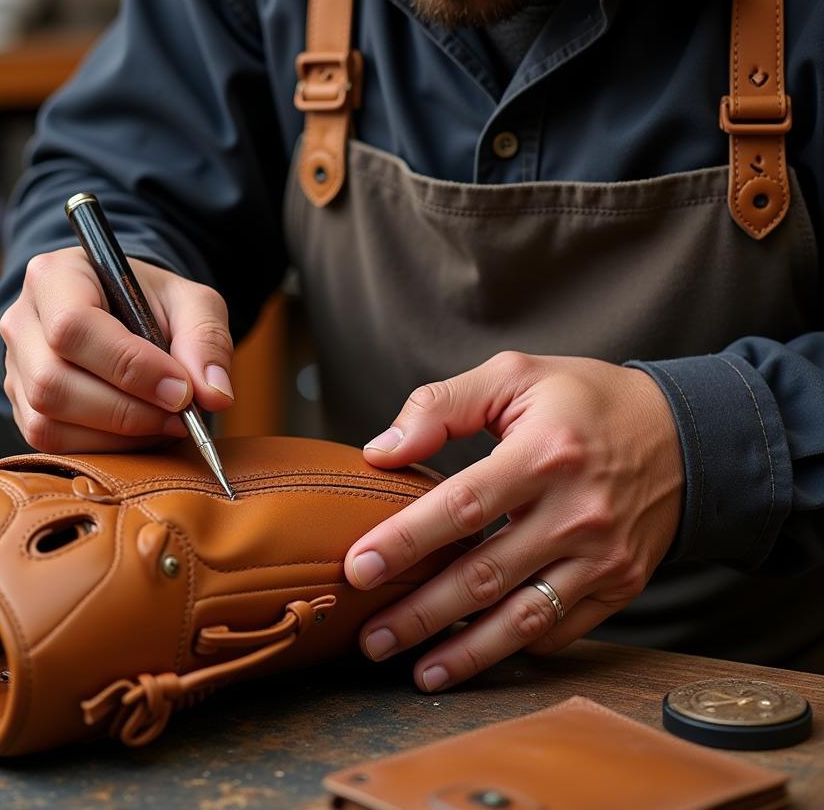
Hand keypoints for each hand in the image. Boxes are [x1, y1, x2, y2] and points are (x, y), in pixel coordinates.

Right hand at [0, 248, 233, 451]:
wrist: (125, 313)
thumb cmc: (152, 303)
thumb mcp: (191, 302)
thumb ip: (206, 339)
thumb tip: (214, 395)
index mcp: (56, 276)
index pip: (73, 326)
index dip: (129, 367)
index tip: (181, 390)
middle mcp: (22, 320)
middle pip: (53, 381)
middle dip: (126, 410)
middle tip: (180, 416)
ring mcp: (14, 367)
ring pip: (47, 420)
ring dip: (116, 435)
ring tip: (165, 424)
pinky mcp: (21, 406)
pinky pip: (49, 443)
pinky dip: (102, 448)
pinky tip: (140, 432)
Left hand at [344, 351, 682, 690]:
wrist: (689, 436)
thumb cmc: (586, 400)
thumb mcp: (516, 376)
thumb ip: (443, 406)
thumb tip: (381, 451)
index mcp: (545, 452)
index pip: (461, 505)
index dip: (405, 540)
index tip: (358, 567)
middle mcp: (578, 511)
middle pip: (484, 575)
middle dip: (420, 613)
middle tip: (371, 637)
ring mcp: (604, 556)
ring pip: (522, 618)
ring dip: (465, 652)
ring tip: (416, 672)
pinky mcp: (621, 584)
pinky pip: (561, 629)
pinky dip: (516, 646)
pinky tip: (476, 655)